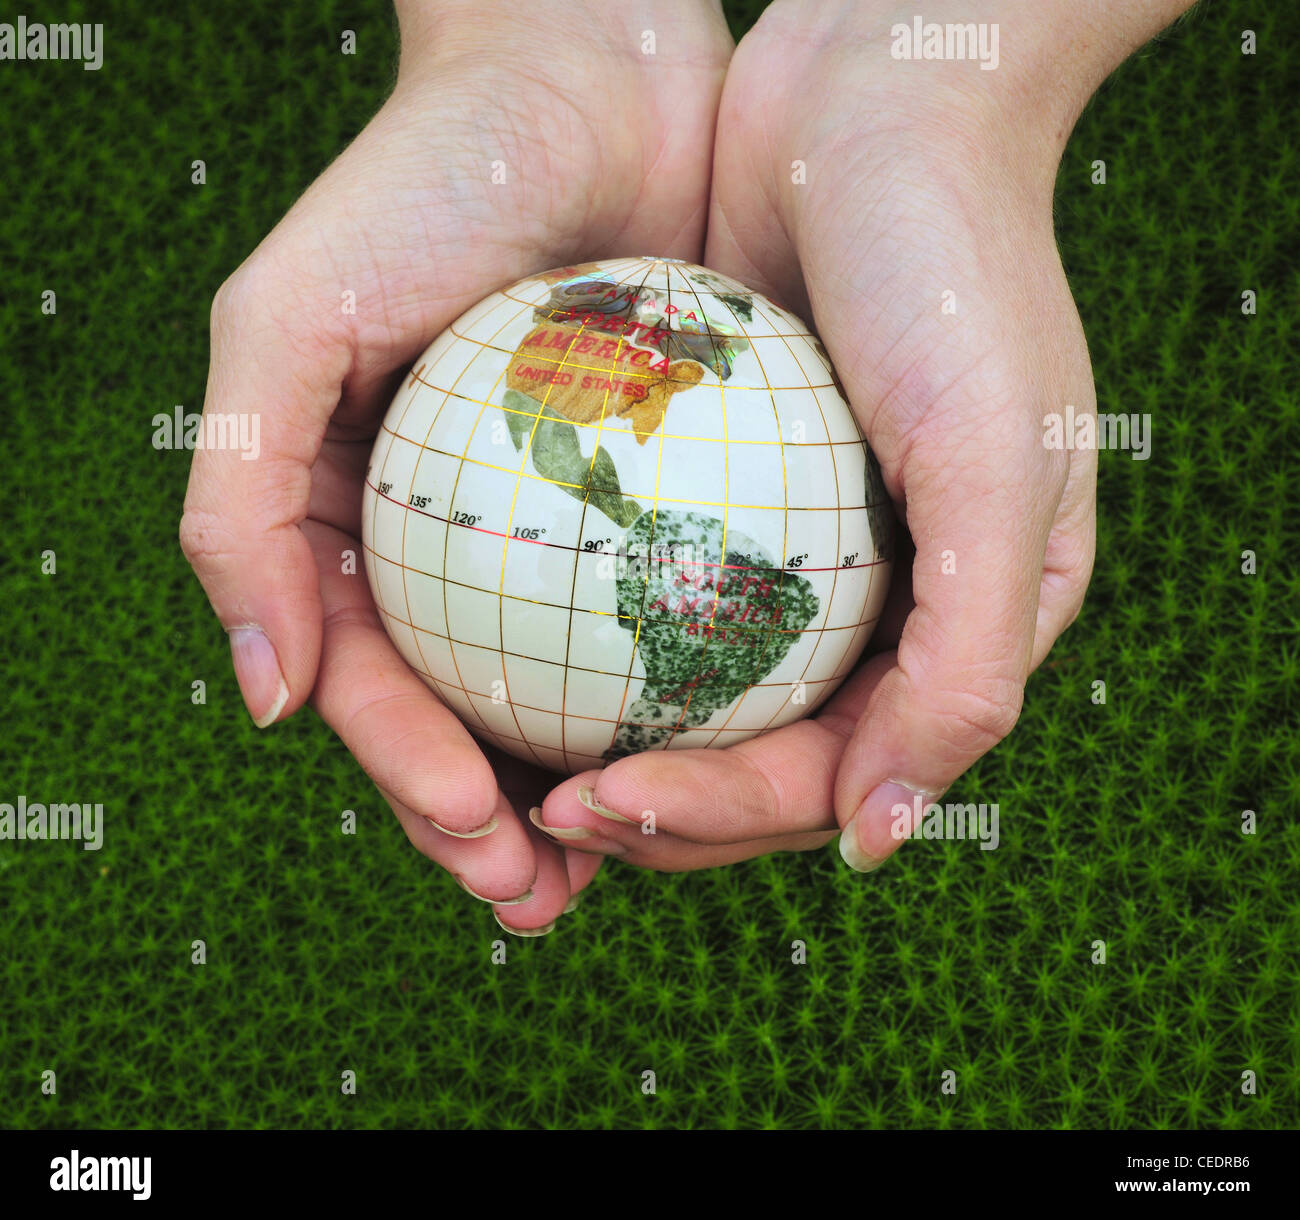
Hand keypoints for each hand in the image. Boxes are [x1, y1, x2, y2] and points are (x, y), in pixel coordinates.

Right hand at [180, 0, 732, 925]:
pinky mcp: (658, 499)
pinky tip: (723, 742)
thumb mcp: (288, 322)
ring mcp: (560, 530)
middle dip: (500, 826)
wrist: (579, 74)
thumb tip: (267, 692)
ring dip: (600, 790)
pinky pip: (669, 615)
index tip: (483, 832)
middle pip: (471, 717)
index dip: (416, 776)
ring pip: (572, 693)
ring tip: (638, 858)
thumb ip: (243, 502)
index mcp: (358, 525)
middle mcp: (458, 544)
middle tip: (548, 897)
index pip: (378, 684)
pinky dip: (684, 690)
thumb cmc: (422, 182)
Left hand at [535, 0, 1189, 870]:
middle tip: (527, 811)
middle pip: (745, 760)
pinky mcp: (717, 494)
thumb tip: (877, 841)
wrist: (877, 99)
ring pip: (682, 697)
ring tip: (492, 765)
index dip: (711, 813)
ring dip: (591, 743)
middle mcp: (875, 612)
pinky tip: (489, 639)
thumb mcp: (995, 463)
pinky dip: (578, 629)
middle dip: (638, 808)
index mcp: (953, 630)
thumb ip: (967, 665)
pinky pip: (639, 588)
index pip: (825, 775)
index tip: (592, 800)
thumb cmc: (957, 270)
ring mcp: (791, 557)